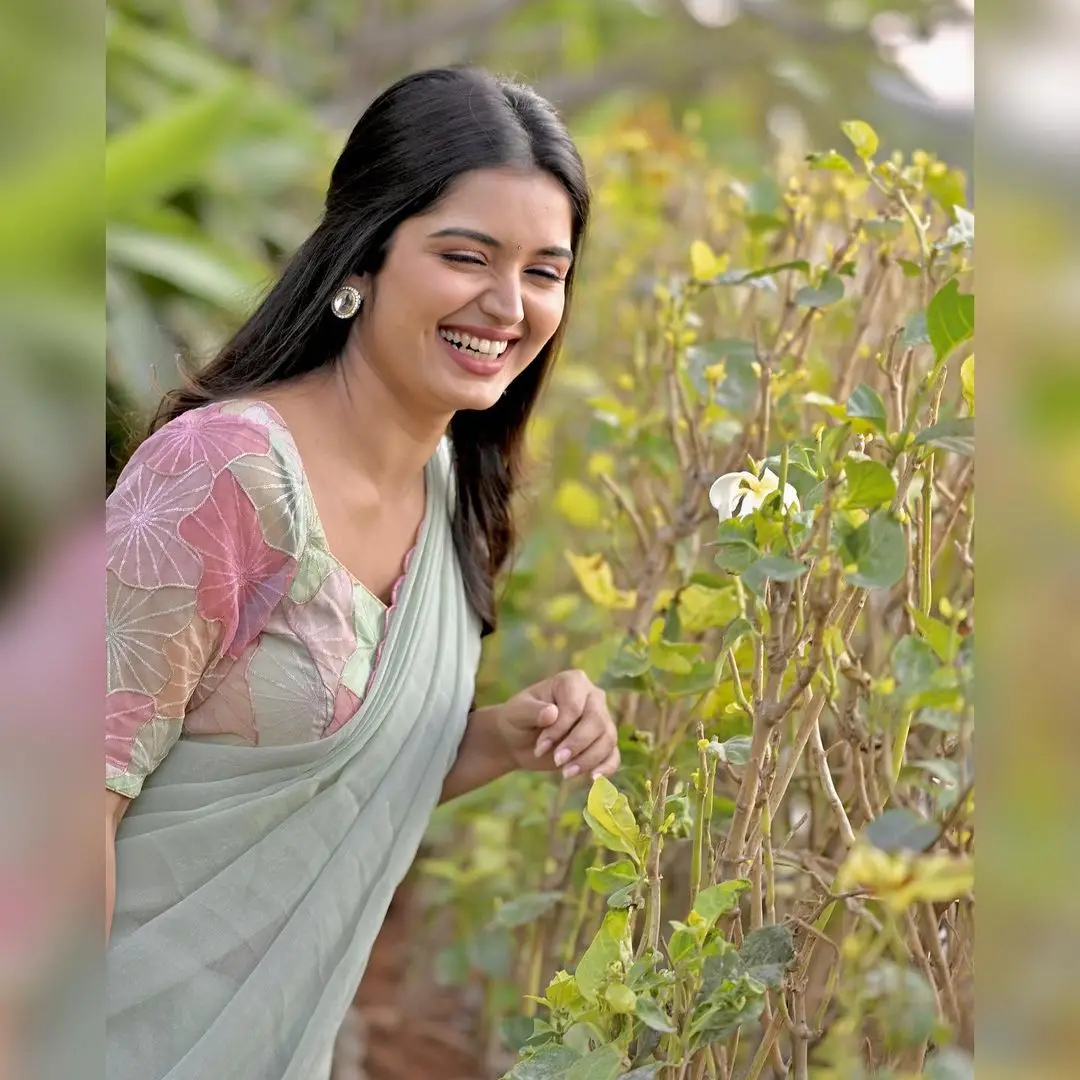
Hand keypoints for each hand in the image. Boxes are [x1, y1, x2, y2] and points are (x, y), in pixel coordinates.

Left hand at [492, 669, 619, 779]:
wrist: (519, 740)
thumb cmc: (518, 719)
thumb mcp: (517, 713)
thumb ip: (532, 711)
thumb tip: (552, 713)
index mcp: (573, 682)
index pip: (575, 706)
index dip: (560, 728)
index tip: (540, 746)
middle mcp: (593, 697)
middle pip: (597, 721)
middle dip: (577, 745)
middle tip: (557, 762)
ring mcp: (602, 719)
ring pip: (607, 739)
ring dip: (588, 759)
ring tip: (566, 773)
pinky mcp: (602, 742)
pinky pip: (613, 754)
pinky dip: (606, 767)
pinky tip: (592, 778)